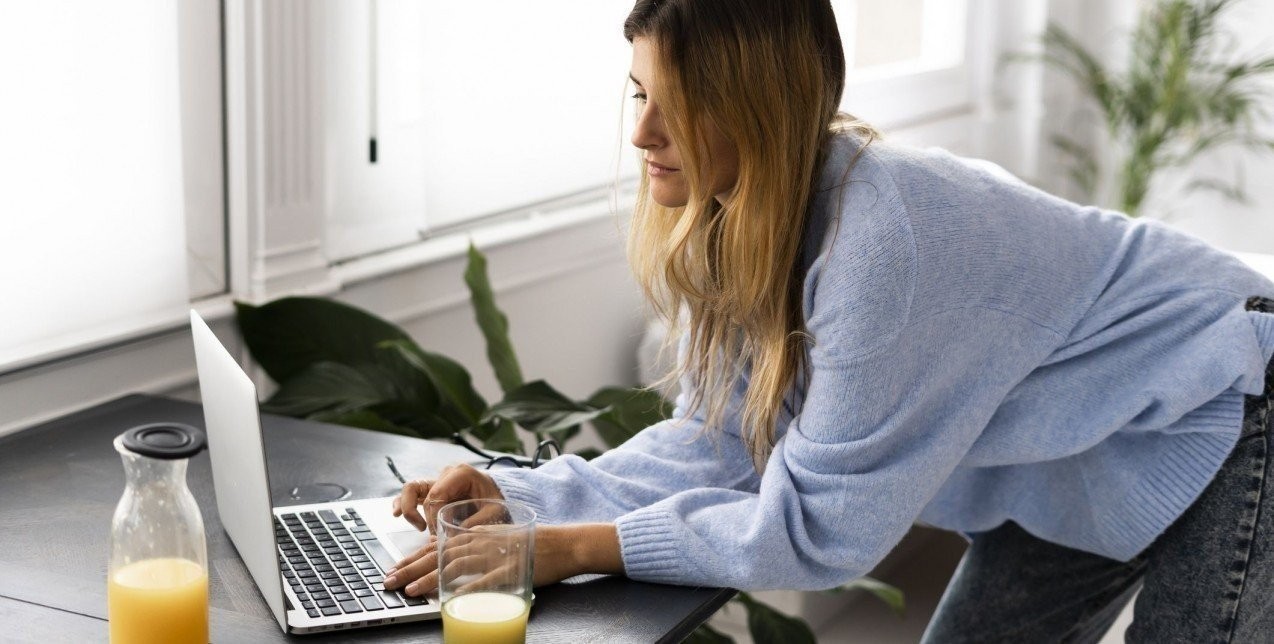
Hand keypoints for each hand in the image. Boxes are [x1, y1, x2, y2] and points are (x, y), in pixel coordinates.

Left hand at [383, 524, 623, 596]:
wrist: (565, 543)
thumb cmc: (532, 546)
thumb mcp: (499, 543)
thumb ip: (476, 551)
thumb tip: (451, 566)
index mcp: (477, 534)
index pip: (438, 545)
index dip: (413, 557)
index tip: (394, 568)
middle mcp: (482, 541)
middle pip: (439, 553)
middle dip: (410, 567)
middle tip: (389, 580)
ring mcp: (496, 554)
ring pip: (456, 566)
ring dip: (431, 579)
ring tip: (411, 590)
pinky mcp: (512, 568)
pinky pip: (487, 580)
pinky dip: (468, 589)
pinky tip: (453, 598)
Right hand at [391, 462, 502, 533]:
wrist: (497, 495)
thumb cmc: (496, 501)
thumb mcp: (494, 513)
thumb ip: (476, 523)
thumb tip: (453, 537)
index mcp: (461, 473)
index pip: (437, 495)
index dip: (434, 517)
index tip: (440, 534)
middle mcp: (446, 474)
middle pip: (422, 493)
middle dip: (423, 516)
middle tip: (432, 534)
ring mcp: (437, 480)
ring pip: (411, 489)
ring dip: (408, 508)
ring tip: (418, 526)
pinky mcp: (431, 490)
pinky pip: (411, 494)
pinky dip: (401, 503)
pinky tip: (395, 514)